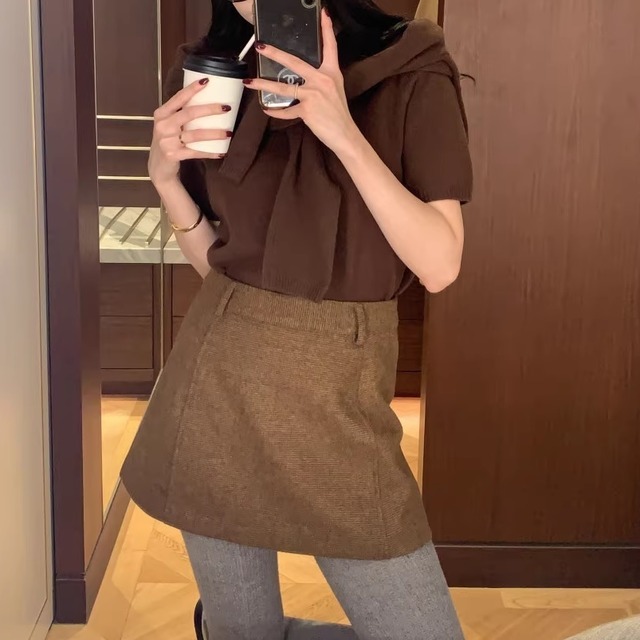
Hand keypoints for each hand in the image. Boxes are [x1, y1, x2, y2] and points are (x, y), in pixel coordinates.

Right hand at [149, 79, 231, 186]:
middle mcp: (163, 126)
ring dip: (214, 133)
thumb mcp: (168, 125)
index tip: (207, 81)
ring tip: (229, 132)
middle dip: (210, 109)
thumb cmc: (167, 141)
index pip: (178, 98)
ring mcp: (167, 141)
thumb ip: (179, 114)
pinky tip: (221, 152)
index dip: (192, 89)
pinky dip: (210, 152)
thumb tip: (205, 99)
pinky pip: (196, 152)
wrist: (158, 167)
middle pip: (189, 113)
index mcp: (161, 114)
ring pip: (196, 134)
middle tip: (226, 107)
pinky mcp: (174, 155)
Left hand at [245, 9, 359, 155]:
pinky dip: (276, 112)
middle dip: (275, 54)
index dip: (326, 29)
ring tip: (249, 81)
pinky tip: (267, 110)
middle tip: (261, 46)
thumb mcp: (334, 90)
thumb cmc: (338, 114)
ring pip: (283, 87)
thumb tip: (303, 76)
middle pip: (294, 62)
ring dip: (263, 84)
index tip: (323, 14)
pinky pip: (286, 111)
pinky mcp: (306, 110)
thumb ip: (320, 80)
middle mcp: (321, 80)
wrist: (344, 134)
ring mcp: (313, 94)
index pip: (330, 47)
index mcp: (331, 73)